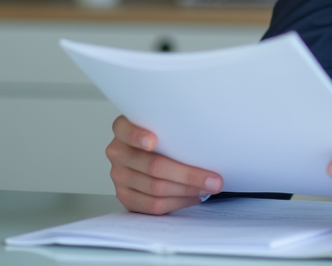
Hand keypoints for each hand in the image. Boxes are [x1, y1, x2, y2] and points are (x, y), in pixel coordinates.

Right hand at [106, 115, 222, 213]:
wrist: (147, 153)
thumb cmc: (163, 137)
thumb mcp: (165, 125)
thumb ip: (174, 127)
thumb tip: (208, 137)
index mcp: (123, 129)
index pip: (125, 130)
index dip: (138, 136)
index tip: (153, 142)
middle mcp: (117, 152)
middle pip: (153, 166)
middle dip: (187, 174)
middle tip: (213, 180)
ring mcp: (119, 175)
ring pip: (156, 188)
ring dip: (186, 190)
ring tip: (207, 189)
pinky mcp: (124, 196)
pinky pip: (152, 205)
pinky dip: (177, 202)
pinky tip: (193, 197)